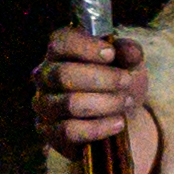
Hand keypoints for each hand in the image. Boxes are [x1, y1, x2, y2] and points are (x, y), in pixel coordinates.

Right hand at [29, 31, 161, 173]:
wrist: (121, 116)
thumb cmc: (118, 81)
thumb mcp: (129, 63)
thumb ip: (130, 53)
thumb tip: (130, 51)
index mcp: (60, 52)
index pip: (60, 41)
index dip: (86, 46)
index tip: (111, 54)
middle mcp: (45, 76)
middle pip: (64, 75)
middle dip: (103, 79)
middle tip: (127, 81)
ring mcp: (44, 105)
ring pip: (69, 104)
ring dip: (106, 103)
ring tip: (127, 102)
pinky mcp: (49, 132)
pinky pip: (70, 131)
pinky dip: (99, 127)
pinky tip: (118, 123)